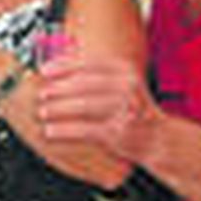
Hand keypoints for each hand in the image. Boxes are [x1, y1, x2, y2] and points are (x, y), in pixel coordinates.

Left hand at [36, 53, 160, 162]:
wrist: (158, 138)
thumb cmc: (132, 110)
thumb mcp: (121, 84)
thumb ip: (96, 73)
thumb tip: (59, 63)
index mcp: (125, 70)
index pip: (89, 63)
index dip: (63, 65)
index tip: (45, 70)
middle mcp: (127, 86)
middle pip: (83, 84)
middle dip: (58, 89)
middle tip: (42, 94)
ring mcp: (123, 109)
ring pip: (82, 106)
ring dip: (58, 109)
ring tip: (43, 112)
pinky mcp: (117, 131)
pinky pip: (84, 129)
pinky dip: (64, 130)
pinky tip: (50, 130)